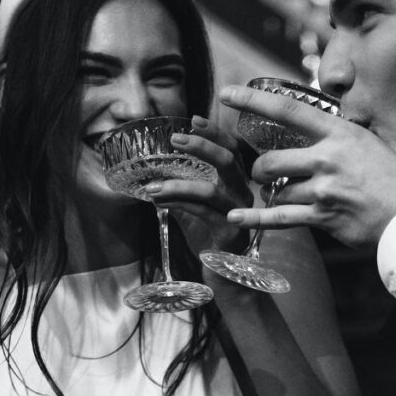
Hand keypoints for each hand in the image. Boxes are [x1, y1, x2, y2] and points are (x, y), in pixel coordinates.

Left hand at [143, 114, 253, 256]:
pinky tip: (159, 202)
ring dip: (178, 185)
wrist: (225, 275)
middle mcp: (243, 196)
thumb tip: (155, 176)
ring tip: (152, 186)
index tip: (194, 119)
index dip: (216, 133)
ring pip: (210, 191)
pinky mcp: (229, 233)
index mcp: (237, 184)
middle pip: (229, 162)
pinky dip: (178, 204)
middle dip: (203, 146)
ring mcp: (238, 214)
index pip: (233, 150)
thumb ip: (182, 191)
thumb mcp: (195, 209)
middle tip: (175, 139)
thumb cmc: (211, 239)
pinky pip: (201, 213)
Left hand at [218, 84, 395, 249]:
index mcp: (340, 133)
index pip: (287, 110)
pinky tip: (236, 218)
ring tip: (284, 197)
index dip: (253, 100)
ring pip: (278, 191)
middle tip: (264, 174)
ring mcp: (324, 189)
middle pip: (271, 160)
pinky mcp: (324, 217)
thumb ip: (342, 142)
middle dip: (261, 170)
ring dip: (274, 196)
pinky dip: (256, 219)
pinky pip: (281, 218)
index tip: (227, 93)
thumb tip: (322, 138)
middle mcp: (327, 158)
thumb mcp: (373, 145)